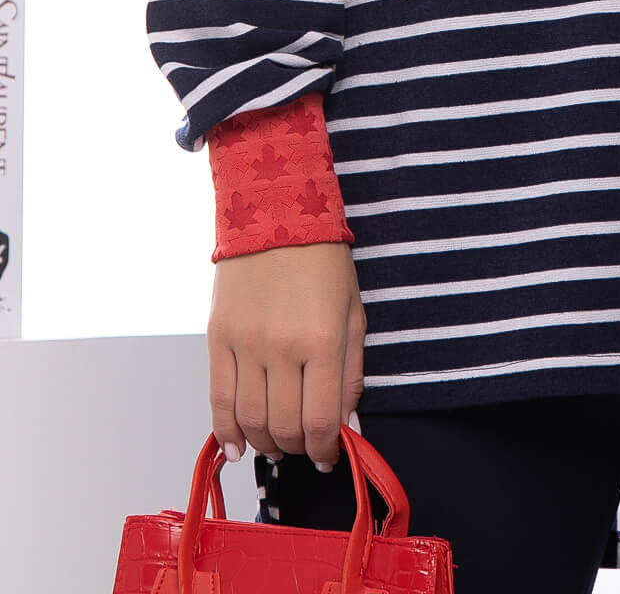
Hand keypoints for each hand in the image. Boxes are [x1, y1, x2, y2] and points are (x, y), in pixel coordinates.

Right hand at [207, 241, 366, 471]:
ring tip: (277, 444)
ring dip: (265, 444)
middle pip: (285, 427)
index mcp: (323, 339)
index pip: (322, 420)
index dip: (326, 450)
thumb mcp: (353, 311)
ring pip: (250, 421)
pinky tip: (237, 445)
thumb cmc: (323, 261)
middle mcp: (282, 346)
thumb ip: (351, 372)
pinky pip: (218, 399)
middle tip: (304, 446)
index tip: (328, 456)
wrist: (275, 211)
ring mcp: (245, 343)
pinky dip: (226, 431)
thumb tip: (347, 427)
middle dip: (298, 448)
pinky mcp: (217, 337)